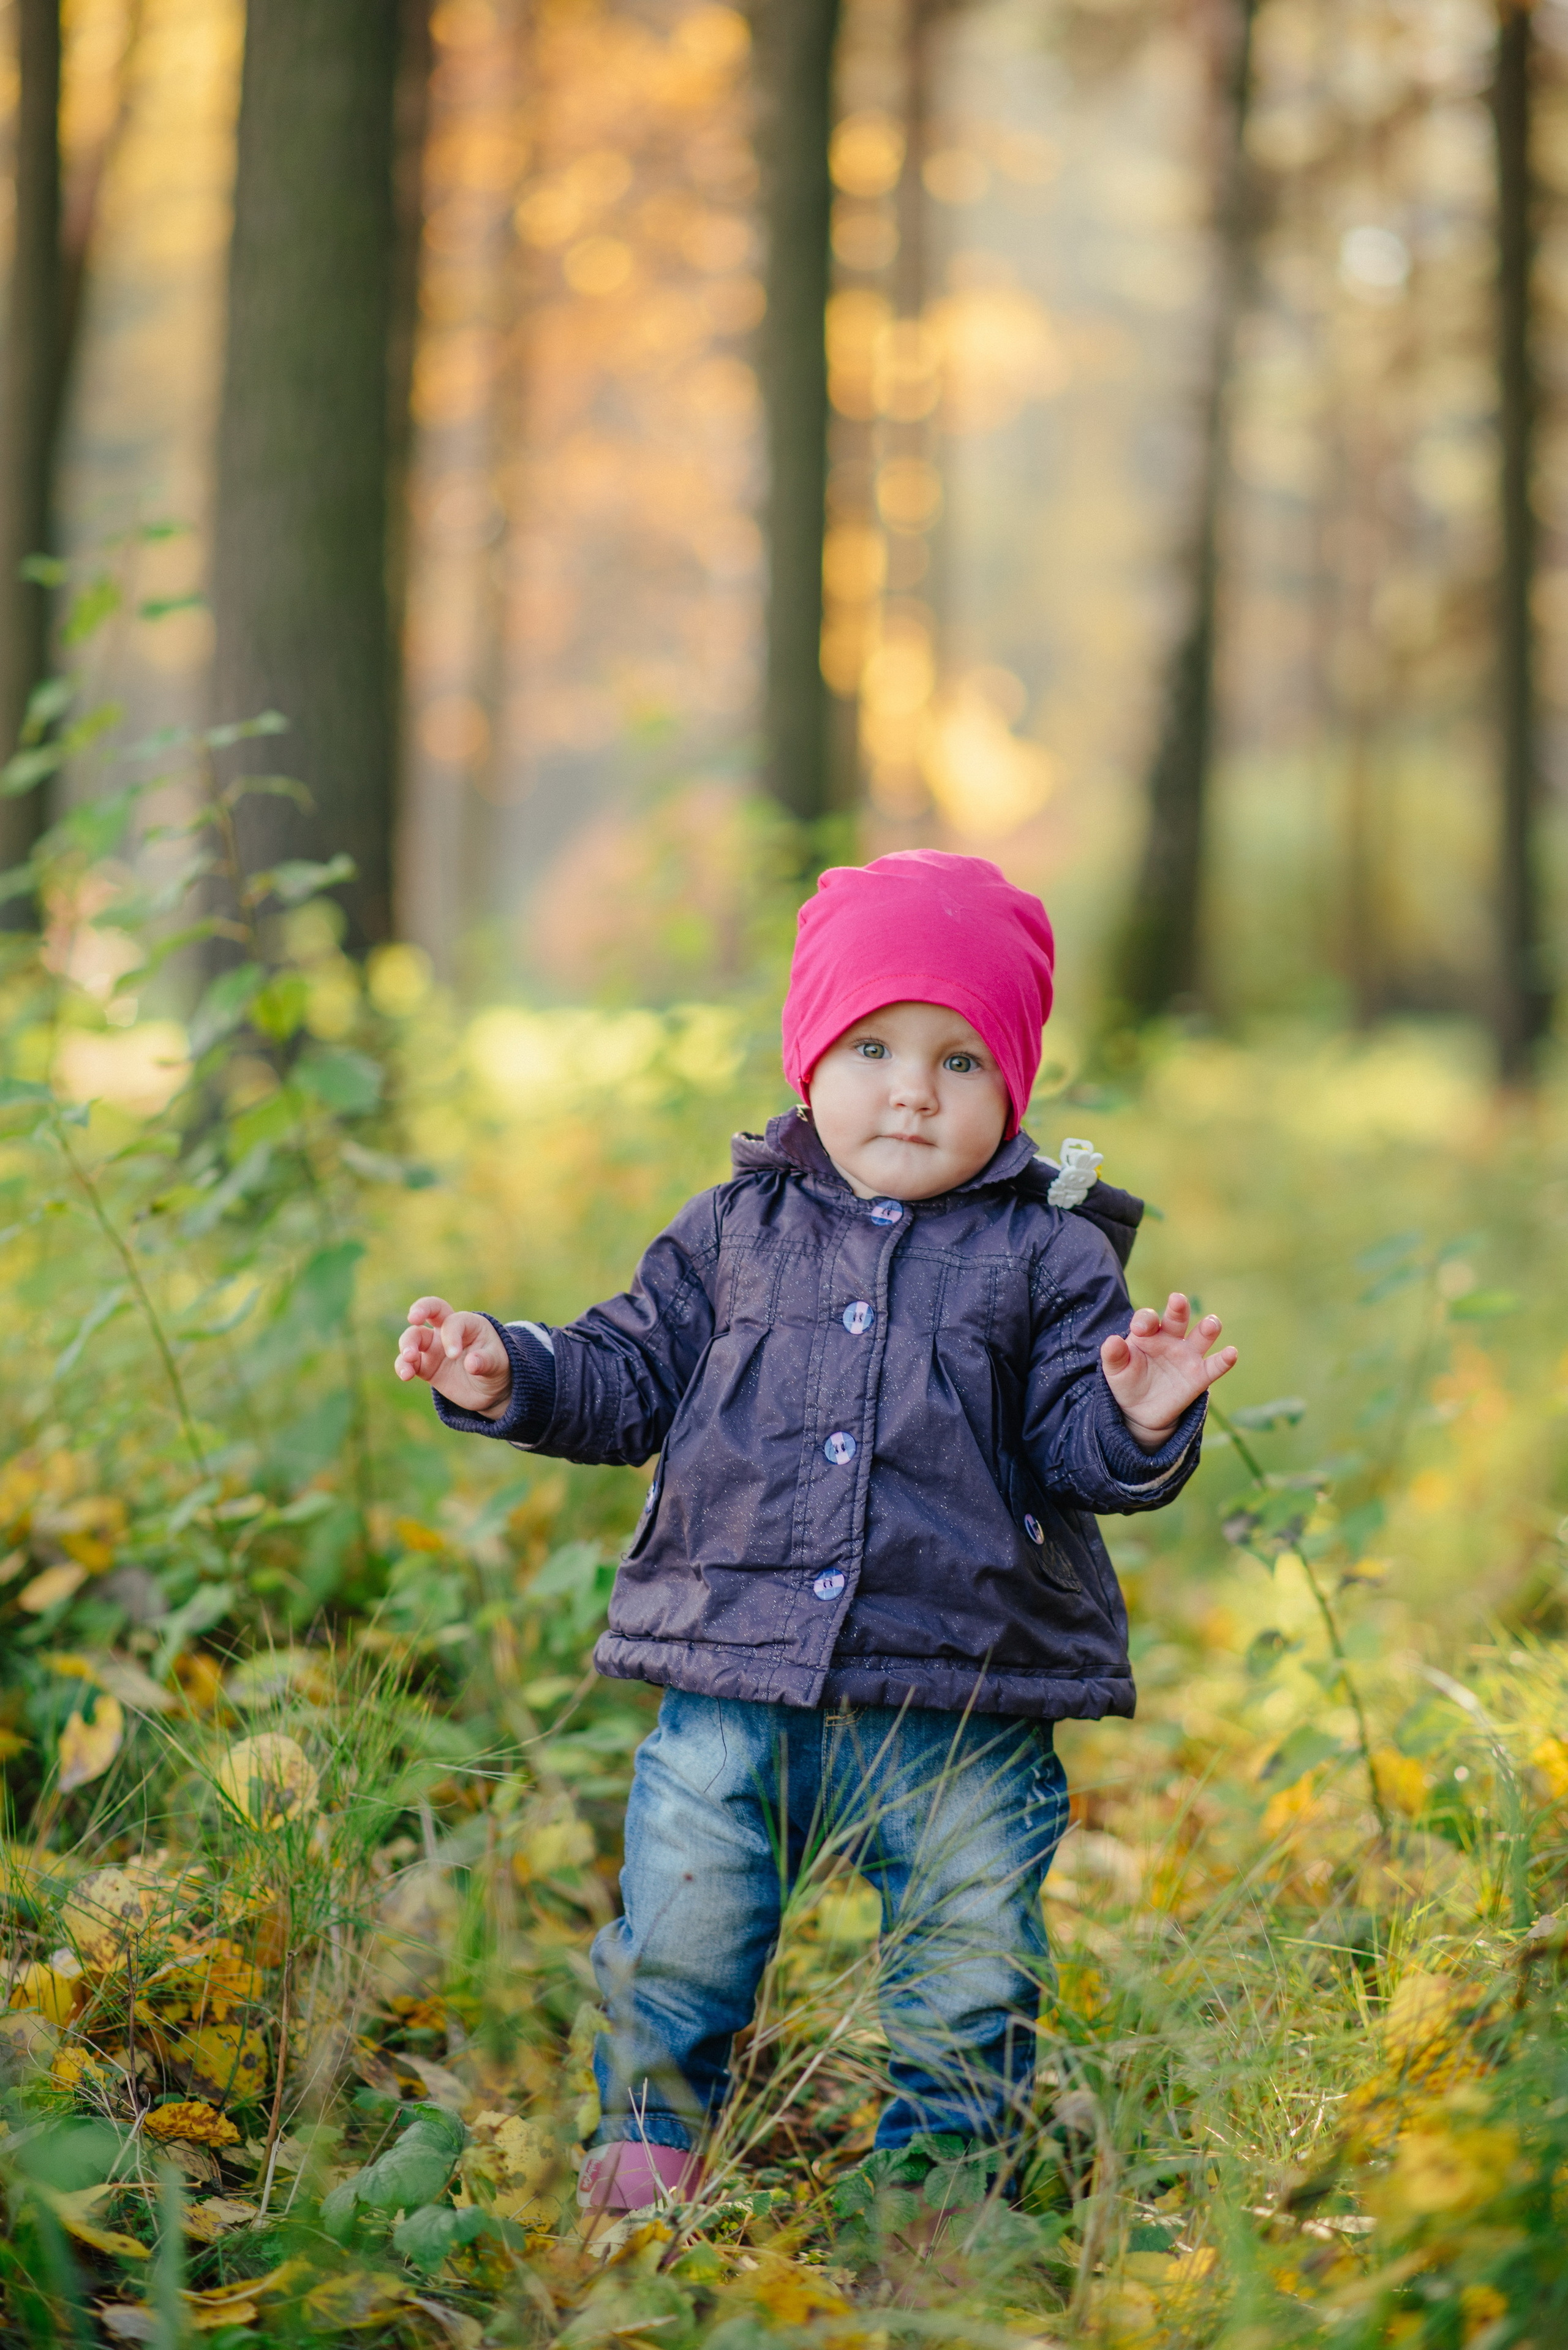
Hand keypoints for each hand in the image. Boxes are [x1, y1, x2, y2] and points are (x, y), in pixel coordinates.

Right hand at [396, 1297, 512, 1419]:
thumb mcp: (498, 1364)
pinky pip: (408, 1362)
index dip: (451, 1335)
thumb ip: (486, 1362)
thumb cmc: (497, 1368)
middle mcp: (448, 1330)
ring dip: (407, 1344)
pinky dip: (403, 1366)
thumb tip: (471, 1363)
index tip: (454, 1355)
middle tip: (413, 1318)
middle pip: (430, 1309)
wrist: (491, 1390)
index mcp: (469, 1324)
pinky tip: (406, 1375)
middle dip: (420, 1310)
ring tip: (409, 1358)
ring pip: (413, 1336)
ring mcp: (434, 1347)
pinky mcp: (425, 1366)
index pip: (454, 1321)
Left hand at [1100, 1293, 1235, 1450]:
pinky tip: (1231, 1353)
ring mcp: (1187, 1355)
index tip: (1140, 1329)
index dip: (1145, 1320)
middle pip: (1177, 1318)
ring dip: (1208, 1327)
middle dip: (1178, 1308)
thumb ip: (1114, 1356)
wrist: (1140, 1411)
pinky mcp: (1200, 1376)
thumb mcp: (1115, 1372)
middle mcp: (1171, 1338)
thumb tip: (1111, 1341)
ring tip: (1210, 1324)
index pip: (1148, 1319)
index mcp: (1148, 1333)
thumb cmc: (1127, 1382)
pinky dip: (1224, 1360)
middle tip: (1177, 1300)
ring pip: (1202, 1336)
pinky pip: (1214, 1366)